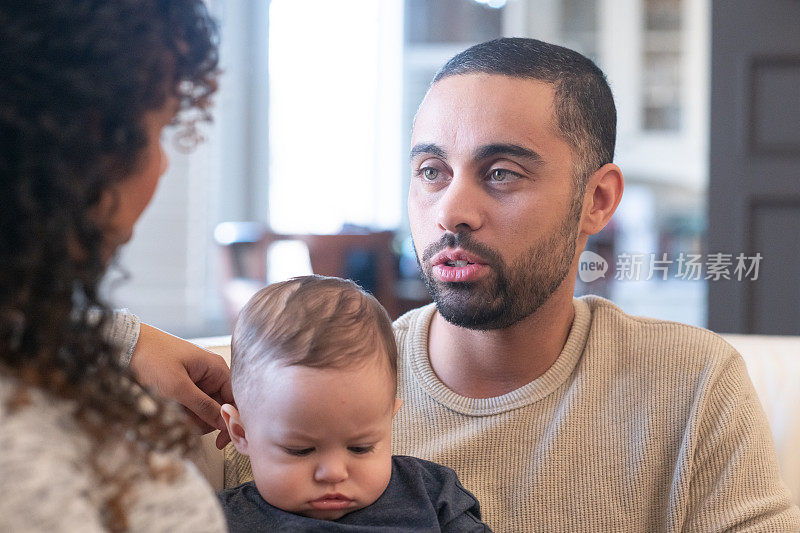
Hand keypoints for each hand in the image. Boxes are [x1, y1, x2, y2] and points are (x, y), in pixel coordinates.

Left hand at [129, 323, 233, 448]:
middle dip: (204, 420)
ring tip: (172, 411)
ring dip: (191, 418)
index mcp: (216, 369)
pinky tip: (169, 409)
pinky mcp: (185, 387)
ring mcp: (198, 381)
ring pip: (204, 411)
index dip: (231, 422)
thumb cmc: (152, 358)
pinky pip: (191, 407)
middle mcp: (211, 375)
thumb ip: (203, 407)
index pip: (235, 401)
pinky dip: (182, 413)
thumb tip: (225, 424)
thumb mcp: (177, 387)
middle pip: (220, 409)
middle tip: (185, 422)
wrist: (126, 345)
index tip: (222, 441)